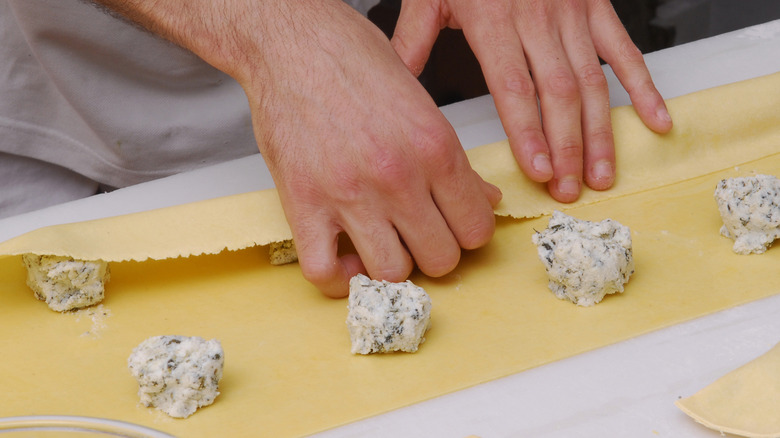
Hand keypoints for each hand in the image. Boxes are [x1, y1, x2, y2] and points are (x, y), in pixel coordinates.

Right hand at [240, 1, 500, 295]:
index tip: (452, 228)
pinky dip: (338, 279)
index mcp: (435, 147)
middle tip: (418, 237)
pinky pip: (322, 272)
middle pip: (441, 258)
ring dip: (392, 268)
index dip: (467, 234)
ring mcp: (349, 193)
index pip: (476, 227)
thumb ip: (453, 160)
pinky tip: (344, 258)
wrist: (291, 41)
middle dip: (434, 253)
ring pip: (392, 273)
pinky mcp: (302, 202)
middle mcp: (398, 175)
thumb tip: (482, 197)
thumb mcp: (421, 103)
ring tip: (382, 245)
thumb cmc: (354, 62)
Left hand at [391, 0, 672, 201]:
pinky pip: (624, 52)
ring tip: (601, 174)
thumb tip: (395, 86)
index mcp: (493, 20)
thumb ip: (413, 41)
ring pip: (592, 82)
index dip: (528, 133)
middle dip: (565, 147)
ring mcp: (572, 15)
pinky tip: (655, 121)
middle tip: (568, 189)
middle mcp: (537, 18)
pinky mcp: (596, 7)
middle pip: (557, 94)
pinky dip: (644, 88)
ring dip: (599, 132)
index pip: (514, 88)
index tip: (537, 170)